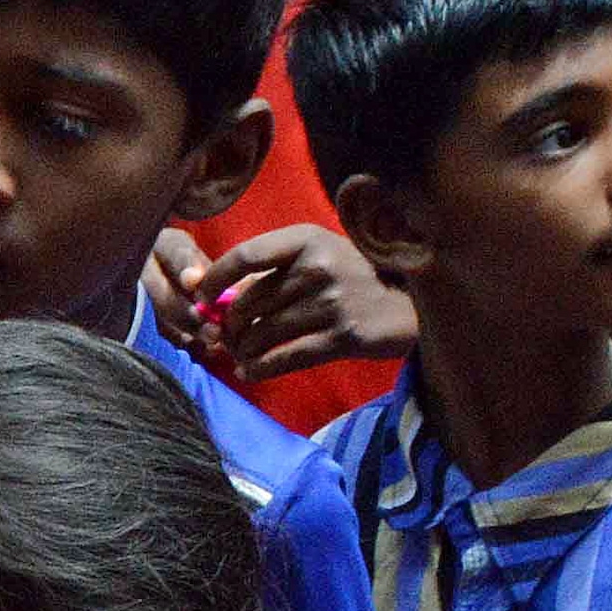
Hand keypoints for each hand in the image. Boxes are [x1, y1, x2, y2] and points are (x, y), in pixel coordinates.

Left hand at [170, 222, 413, 384]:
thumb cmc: (354, 276)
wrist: (411, 305)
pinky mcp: (341, 337)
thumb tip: (215, 297)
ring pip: (261, 333)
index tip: (200, 295)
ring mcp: (330, 303)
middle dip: (227, 324)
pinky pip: (284, 357)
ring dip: (241, 348)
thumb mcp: (319, 255)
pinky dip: (259, 368)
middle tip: (224, 335)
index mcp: (307, 239)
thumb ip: (273, 269)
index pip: (245, 256)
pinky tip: (249, 371)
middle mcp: (317, 268)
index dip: (214, 278)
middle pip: (247, 302)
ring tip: (239, 353)